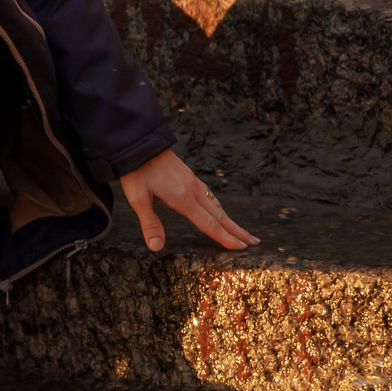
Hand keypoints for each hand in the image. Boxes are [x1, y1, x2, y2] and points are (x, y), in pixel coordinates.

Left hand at [117, 149, 258, 252]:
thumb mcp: (138, 199)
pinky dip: (219, 207)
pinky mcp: (189, 176)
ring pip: (217, 205)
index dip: (225, 238)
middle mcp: (193, 190)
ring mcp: (193, 182)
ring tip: (242, 230)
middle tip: (255, 242)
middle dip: (238, 230)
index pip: (209, 224)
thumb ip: (150, 223)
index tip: (242, 248)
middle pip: (220, 215)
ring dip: (231, 219)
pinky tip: (218, 210)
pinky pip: (210, 195)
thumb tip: (157, 247)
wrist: (138, 142)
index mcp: (183, 198)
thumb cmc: (136, 172)